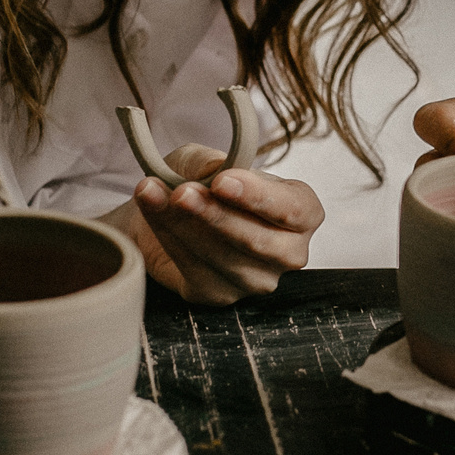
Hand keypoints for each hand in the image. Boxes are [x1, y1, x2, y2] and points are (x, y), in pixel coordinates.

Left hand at [105, 143, 323, 304]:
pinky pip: (194, 270)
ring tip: (154, 192)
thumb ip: (214, 163)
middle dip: (216, 216)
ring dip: (183, 224)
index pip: (294, 210)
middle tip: (182, 192)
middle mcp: (287, 252)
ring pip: (222, 258)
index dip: (259, 197)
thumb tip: (213, 172)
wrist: (170, 209)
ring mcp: (256, 280)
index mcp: (302, 212)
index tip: (222, 181)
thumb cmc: (204, 180)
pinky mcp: (219, 295)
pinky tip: (152, 209)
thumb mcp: (207, 159)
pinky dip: (168, 236)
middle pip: (258, 241)